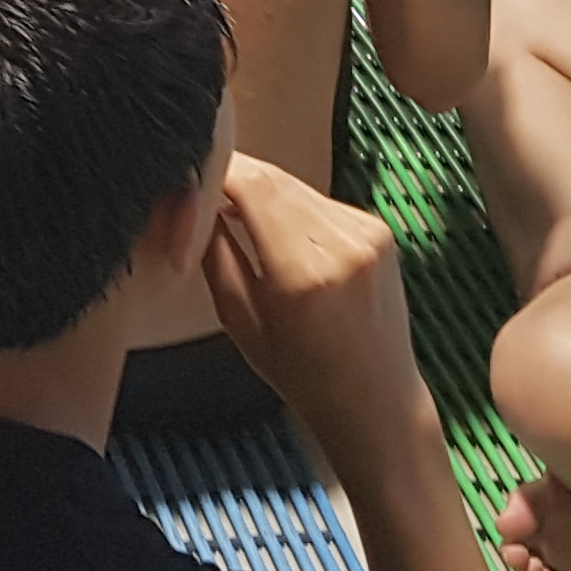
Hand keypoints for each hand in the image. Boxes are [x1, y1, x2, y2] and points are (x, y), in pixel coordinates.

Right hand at [203, 153, 425, 431]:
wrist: (376, 400)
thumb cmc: (304, 375)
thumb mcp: (239, 321)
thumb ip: (214, 252)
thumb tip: (191, 200)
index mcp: (302, 273)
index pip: (254, 184)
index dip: (218, 170)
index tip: (192, 178)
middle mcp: (341, 245)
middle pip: (275, 178)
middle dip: (237, 181)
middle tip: (208, 197)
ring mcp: (367, 234)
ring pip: (297, 186)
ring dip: (266, 195)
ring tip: (247, 225)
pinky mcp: (379, 230)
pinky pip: (322, 202)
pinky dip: (296, 210)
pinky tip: (289, 242)